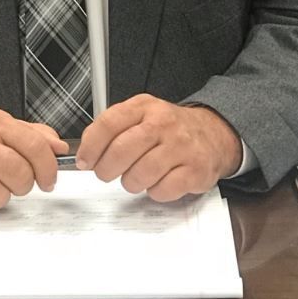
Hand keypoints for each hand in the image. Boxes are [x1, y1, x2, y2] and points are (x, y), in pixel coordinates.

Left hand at [76, 95, 242, 201]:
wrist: (212, 133)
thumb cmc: (169, 128)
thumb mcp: (141, 115)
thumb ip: (112, 127)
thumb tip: (85, 151)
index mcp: (144, 107)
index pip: (109, 123)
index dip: (91, 146)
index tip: (85, 160)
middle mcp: (163, 123)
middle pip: (121, 150)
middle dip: (106, 169)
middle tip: (106, 173)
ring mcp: (181, 147)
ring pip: (140, 174)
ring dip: (131, 182)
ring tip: (136, 176)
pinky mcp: (195, 170)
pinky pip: (163, 190)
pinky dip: (154, 192)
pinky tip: (157, 182)